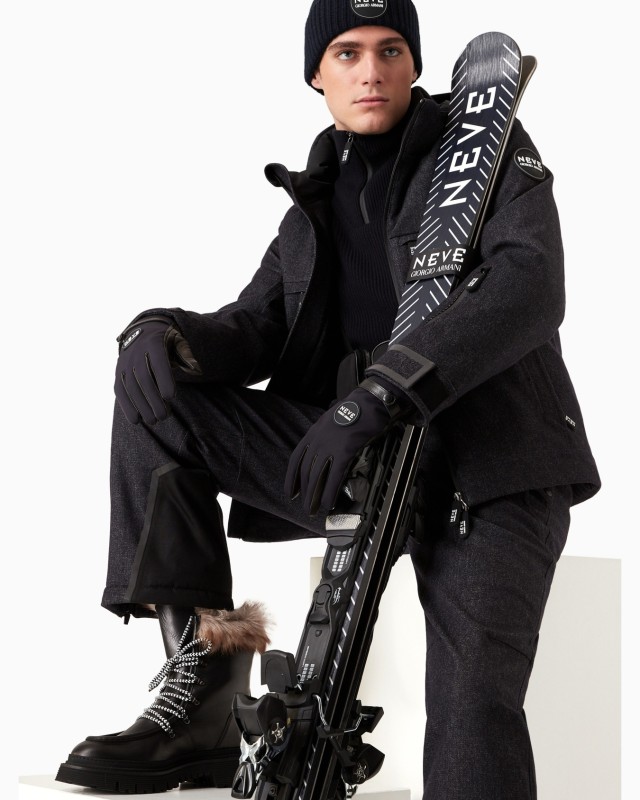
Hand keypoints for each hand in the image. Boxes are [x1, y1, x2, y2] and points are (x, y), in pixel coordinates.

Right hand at [114, 316, 177, 424]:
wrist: (143, 331)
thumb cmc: (166, 342)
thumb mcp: (178, 341)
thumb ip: (186, 355)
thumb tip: (196, 368)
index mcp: (154, 344)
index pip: (158, 363)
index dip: (163, 380)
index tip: (170, 397)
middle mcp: (137, 353)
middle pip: (144, 379)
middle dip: (153, 400)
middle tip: (164, 416)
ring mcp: (125, 363)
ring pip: (131, 387)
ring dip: (141, 406)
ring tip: (153, 421)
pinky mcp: (119, 373)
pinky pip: (120, 390)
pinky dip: (127, 406)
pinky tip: (136, 420)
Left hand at [285, 381, 403, 515]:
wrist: (372, 401)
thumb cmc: (357, 409)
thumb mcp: (334, 418)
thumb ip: (328, 433)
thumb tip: (329, 446)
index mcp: (314, 432)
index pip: (297, 458)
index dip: (292, 477)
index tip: (291, 492)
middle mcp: (319, 439)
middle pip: (306, 470)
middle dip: (304, 491)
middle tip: (305, 507)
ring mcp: (331, 445)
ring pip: (317, 476)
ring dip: (314, 496)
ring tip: (314, 509)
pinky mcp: (345, 450)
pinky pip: (334, 476)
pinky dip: (330, 492)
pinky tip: (329, 502)